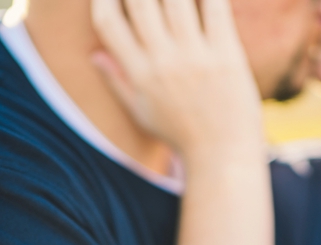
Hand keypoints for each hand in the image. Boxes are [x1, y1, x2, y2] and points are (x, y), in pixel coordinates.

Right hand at [90, 0, 263, 162]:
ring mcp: (195, 57)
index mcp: (139, 75)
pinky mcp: (226, 53)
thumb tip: (94, 54)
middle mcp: (163, 62)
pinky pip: (215, 7)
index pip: (108, 24)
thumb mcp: (140, 111)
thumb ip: (116, 80)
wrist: (221, 153)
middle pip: (139, 2)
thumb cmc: (179, 132)